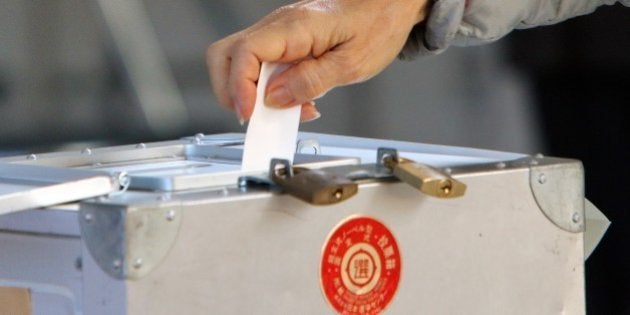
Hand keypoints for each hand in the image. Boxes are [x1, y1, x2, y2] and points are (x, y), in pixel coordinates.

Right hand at [206, 0, 428, 121]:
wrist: (389, 4)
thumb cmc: (377, 24)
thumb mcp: (351, 63)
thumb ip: (310, 81)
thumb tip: (275, 98)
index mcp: (294, 27)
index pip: (244, 53)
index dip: (238, 88)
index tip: (250, 114)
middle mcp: (278, 27)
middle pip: (225, 55)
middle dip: (230, 91)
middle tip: (253, 117)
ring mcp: (277, 34)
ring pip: (237, 62)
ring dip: (249, 93)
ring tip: (280, 112)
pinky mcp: (284, 42)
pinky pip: (260, 66)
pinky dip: (266, 89)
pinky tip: (292, 101)